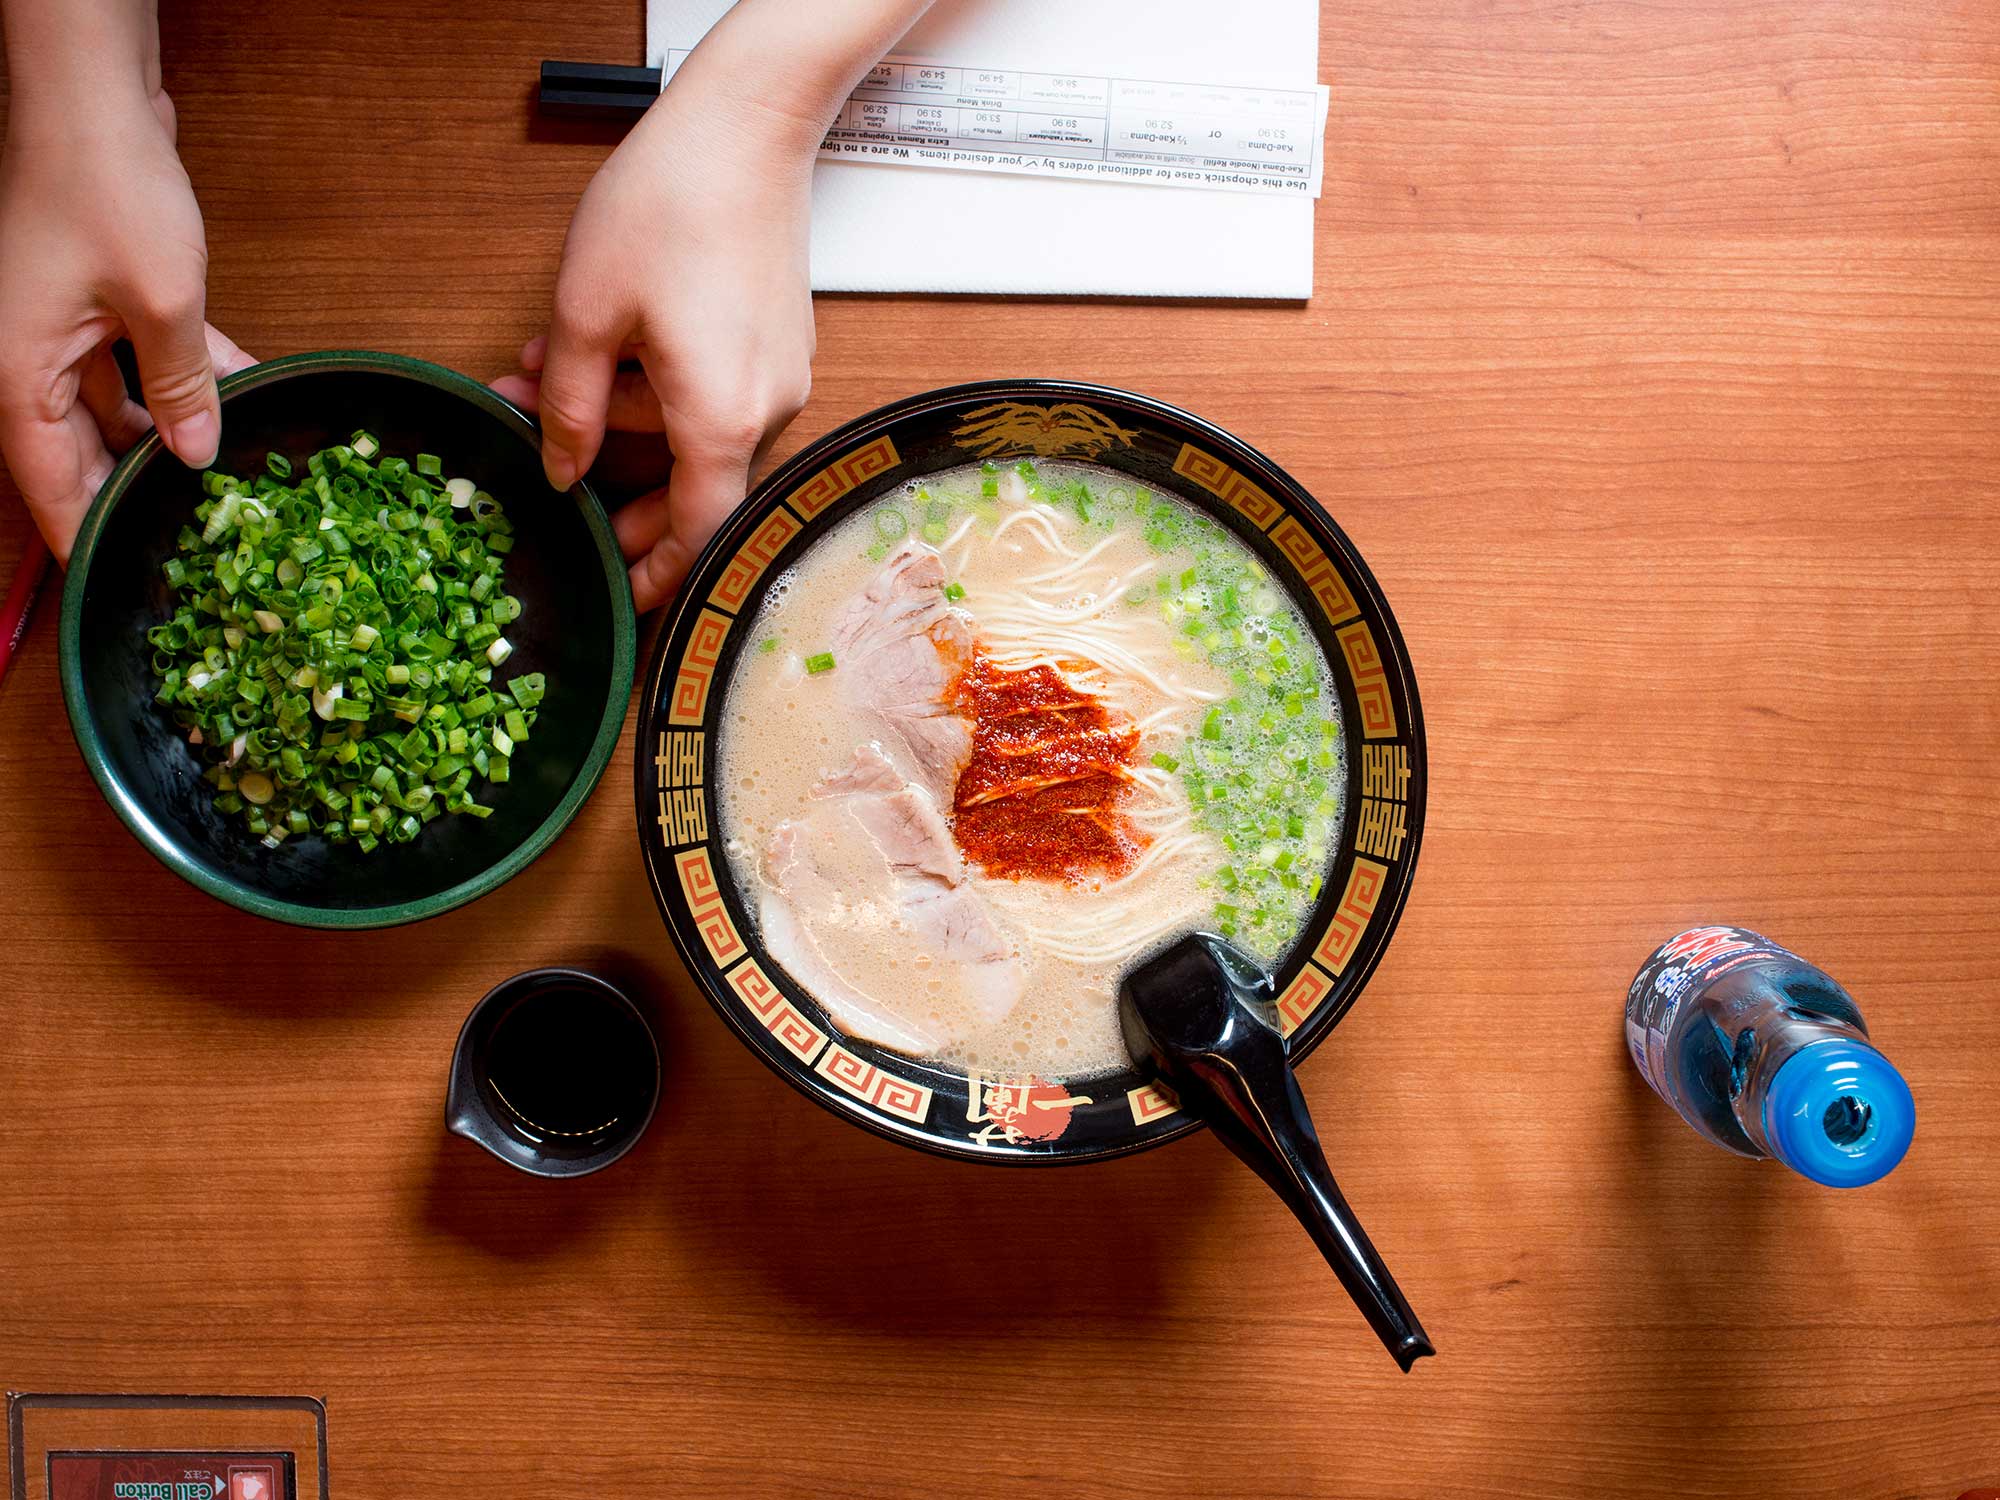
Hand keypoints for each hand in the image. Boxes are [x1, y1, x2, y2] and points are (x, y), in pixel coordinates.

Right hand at [0, 87, 252, 561]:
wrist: (92, 93)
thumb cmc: (105, 184)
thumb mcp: (164, 302)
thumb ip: (183, 385)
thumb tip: (197, 452)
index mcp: (19, 377)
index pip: (49, 491)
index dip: (90, 540)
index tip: (129, 583)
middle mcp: (25, 361)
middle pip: (80, 456)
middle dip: (140, 490)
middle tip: (198, 536)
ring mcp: (55, 330)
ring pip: (113, 410)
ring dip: (171, 435)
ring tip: (229, 477)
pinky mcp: (88, 301)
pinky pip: (131, 362)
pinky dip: (178, 380)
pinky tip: (238, 398)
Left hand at [493, 83, 817, 612]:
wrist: (744, 127)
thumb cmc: (670, 205)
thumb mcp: (584, 313)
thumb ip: (566, 406)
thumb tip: (561, 468)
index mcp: (719, 417)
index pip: (698, 533)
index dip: (662, 576)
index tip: (628, 596)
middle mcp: (766, 408)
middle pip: (693, 483)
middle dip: (620, 485)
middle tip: (562, 487)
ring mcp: (781, 376)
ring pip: (697, 431)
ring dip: (625, 417)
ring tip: (545, 371)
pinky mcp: (780, 344)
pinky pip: (717, 393)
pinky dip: (662, 387)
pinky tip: (612, 346)